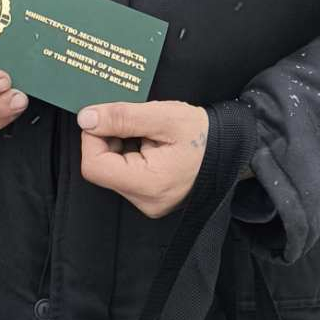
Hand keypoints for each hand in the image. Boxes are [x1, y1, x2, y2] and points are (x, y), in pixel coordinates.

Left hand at [78, 100, 207, 217]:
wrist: (233, 149)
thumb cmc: (203, 134)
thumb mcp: (163, 116)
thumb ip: (122, 117)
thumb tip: (86, 119)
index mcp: (149, 184)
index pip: (94, 166)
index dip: (93, 138)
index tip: (108, 117)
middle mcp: (146, 201)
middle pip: (101, 167)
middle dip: (109, 138)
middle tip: (135, 123)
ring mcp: (148, 202)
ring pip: (111, 169)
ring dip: (119, 145)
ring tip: (146, 133)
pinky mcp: (150, 197)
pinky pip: (124, 174)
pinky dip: (128, 153)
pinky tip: (148, 142)